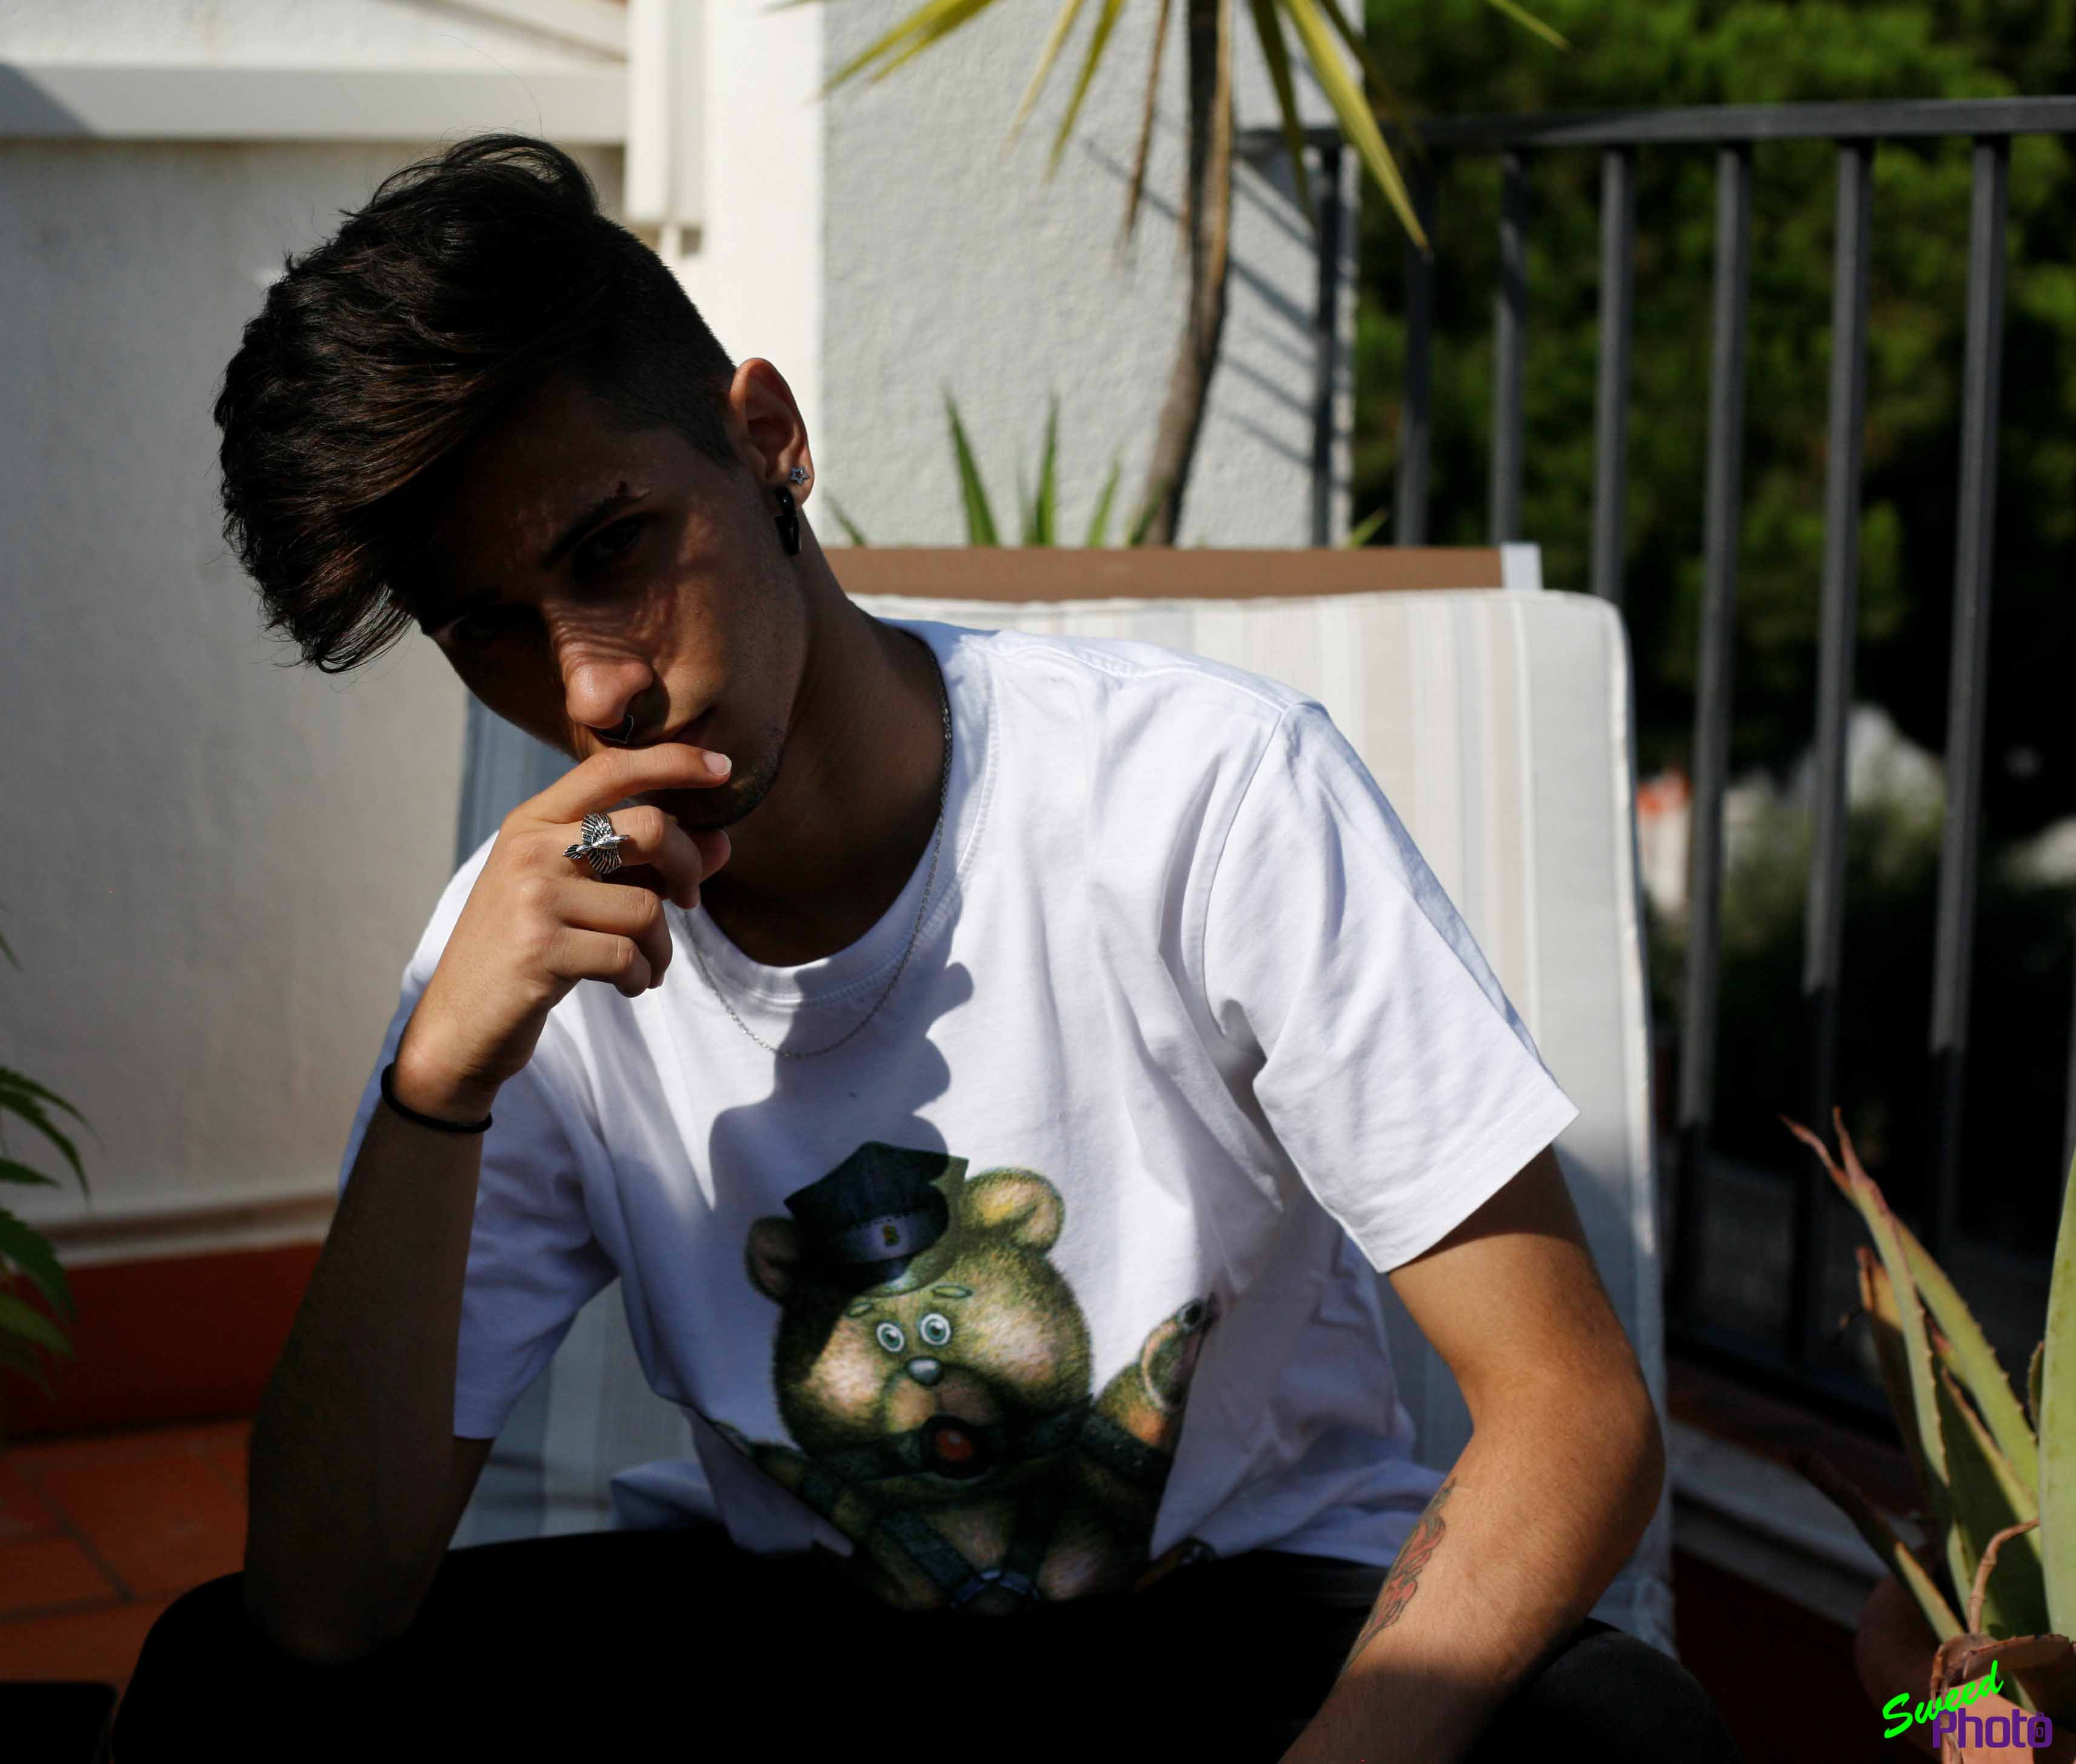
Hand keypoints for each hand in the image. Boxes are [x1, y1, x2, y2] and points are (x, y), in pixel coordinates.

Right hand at [392, 744, 733, 1121]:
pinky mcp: (541, 949)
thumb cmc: (525, 952)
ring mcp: (532, 897)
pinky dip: (640, 978)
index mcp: (532, 822)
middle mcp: (529, 848)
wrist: (458, 1024)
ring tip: (644, 966)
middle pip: (649, 829)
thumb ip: (644, 866)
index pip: (610, 769)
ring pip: (646, 907)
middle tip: (687, 901)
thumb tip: (722, 844)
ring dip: (660, 947)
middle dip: (687, 868)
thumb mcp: (577, 896)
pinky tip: (627, 986)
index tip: (721, 767)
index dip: (673, 761)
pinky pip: (628, 956)